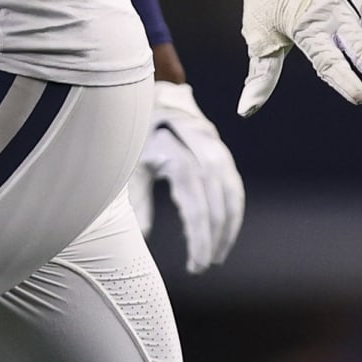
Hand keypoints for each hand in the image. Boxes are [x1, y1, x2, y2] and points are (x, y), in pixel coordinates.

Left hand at [126, 81, 243, 272]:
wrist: (146, 95)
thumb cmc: (131, 134)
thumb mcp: (127, 163)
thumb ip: (136, 200)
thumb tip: (143, 239)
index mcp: (176, 154)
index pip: (195, 207)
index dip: (198, 239)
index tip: (195, 265)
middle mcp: (201, 151)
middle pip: (216, 204)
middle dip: (212, 239)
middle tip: (203, 266)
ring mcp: (215, 149)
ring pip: (230, 196)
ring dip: (227, 229)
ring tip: (216, 255)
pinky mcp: (221, 151)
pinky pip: (234, 186)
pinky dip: (233, 211)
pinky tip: (227, 231)